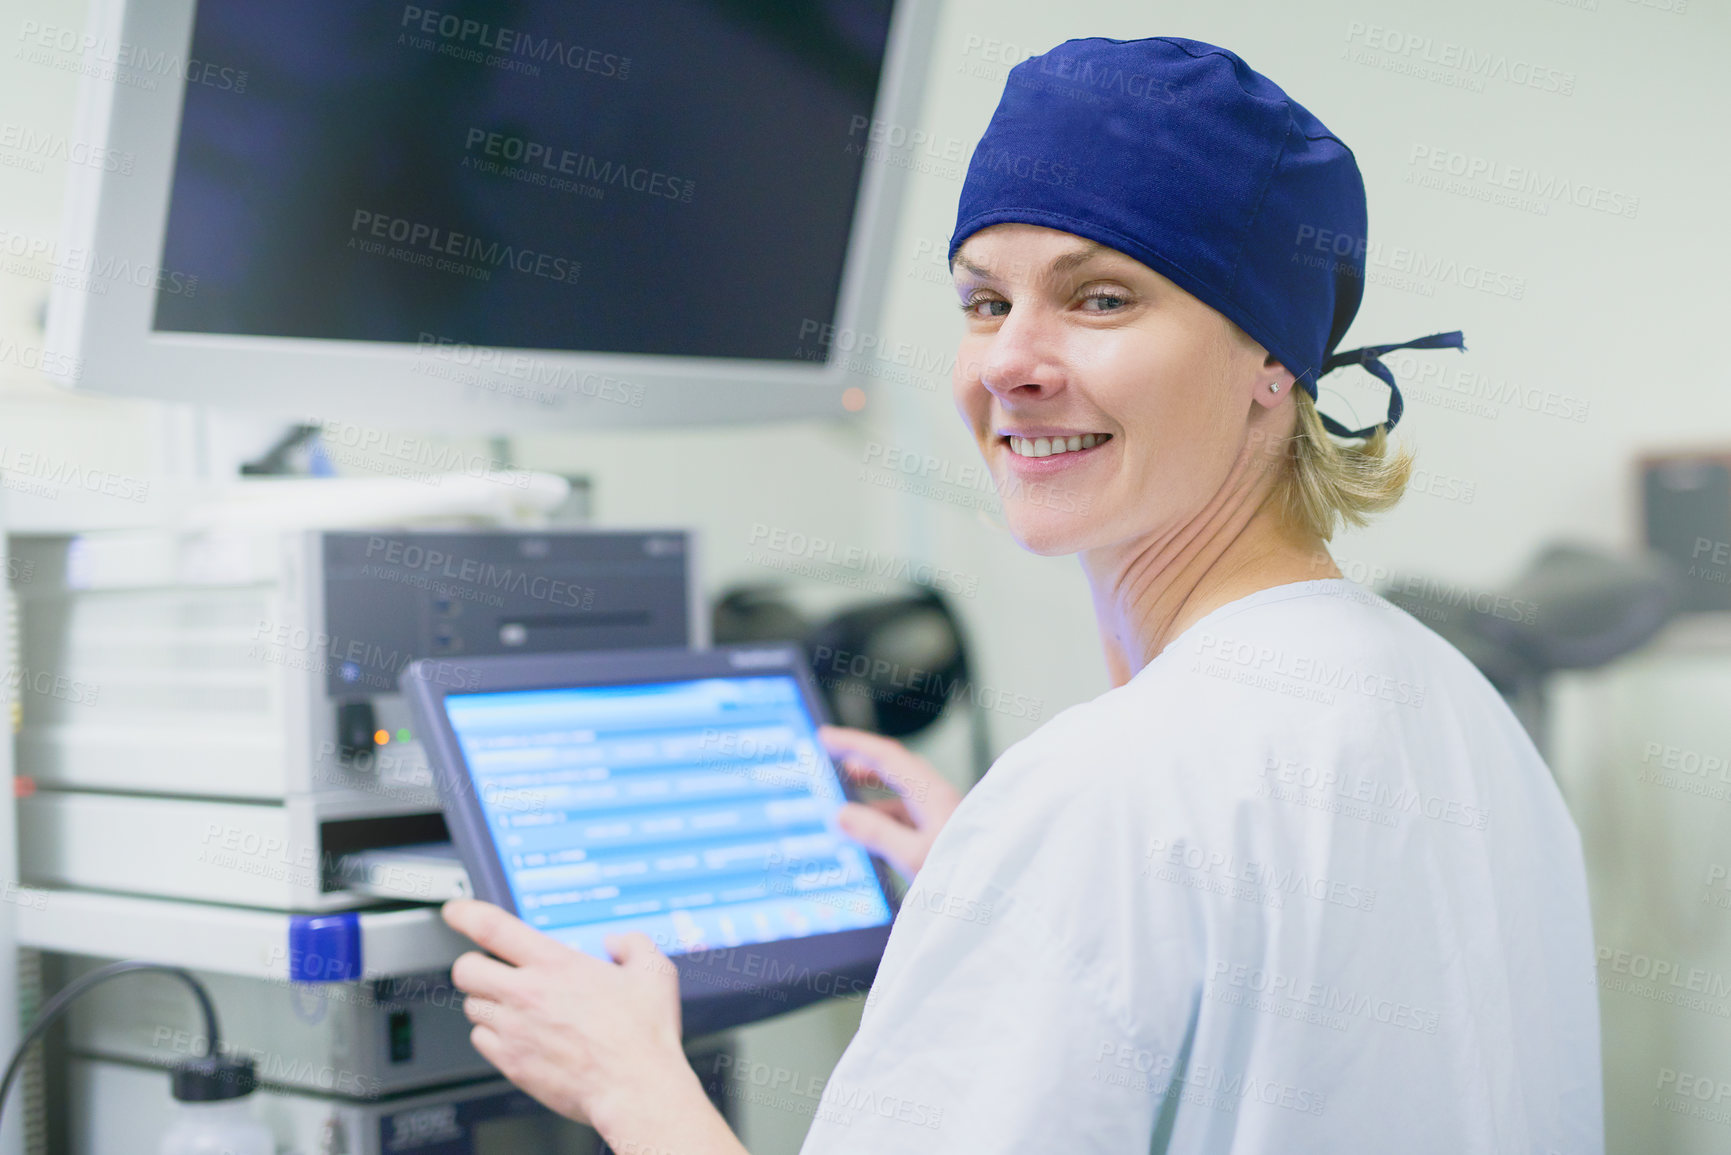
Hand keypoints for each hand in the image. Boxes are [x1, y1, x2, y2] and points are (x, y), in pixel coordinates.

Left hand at [441, 900, 745, 1153]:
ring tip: (511, 1005)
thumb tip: (617, 941)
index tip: (456, 911)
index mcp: (555, 964)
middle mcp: (526, 994)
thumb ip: (633, 945)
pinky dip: (491, 1035)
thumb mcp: (654, 973)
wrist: (635, 1088)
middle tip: (490, 968)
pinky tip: (515, 1035)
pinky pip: (480, 1040)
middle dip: (474, 965)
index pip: (493, 927)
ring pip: (470, 1006)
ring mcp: (514, 1030)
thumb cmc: (644, 1036)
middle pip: (465, 969)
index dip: (466, 914)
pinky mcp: (512, 1063)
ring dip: (486, 1001)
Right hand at [821, 725, 963, 881]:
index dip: (853, 744)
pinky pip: (909, 819)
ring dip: (872, 798)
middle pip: (895, 771)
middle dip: (862, 765)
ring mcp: (944, 819)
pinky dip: (885, 820)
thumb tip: (843, 814)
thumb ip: (877, 833)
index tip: (826, 737)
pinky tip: (872, 837)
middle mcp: (940, 801)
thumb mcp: (914, 857)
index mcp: (933, 795)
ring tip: (845, 806)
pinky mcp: (945, 838)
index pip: (887, 756)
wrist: (1005, 902)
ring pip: (902, 798)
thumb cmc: (968, 876)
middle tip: (832, 764)